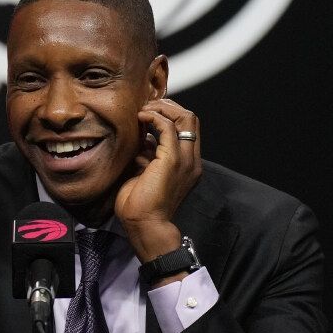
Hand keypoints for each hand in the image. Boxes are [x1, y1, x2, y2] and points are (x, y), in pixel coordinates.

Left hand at [114, 98, 201, 262]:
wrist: (145, 225)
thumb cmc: (141, 205)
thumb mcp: (145, 172)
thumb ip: (149, 154)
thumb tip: (143, 138)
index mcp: (187, 164)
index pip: (188, 129)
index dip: (170, 114)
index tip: (150, 113)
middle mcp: (191, 160)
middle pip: (191, 118)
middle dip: (169, 106)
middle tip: (148, 107)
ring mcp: (185, 160)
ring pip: (185, 117)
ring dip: (162, 108)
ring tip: (144, 111)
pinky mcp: (172, 160)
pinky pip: (167, 127)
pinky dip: (154, 117)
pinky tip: (141, 117)